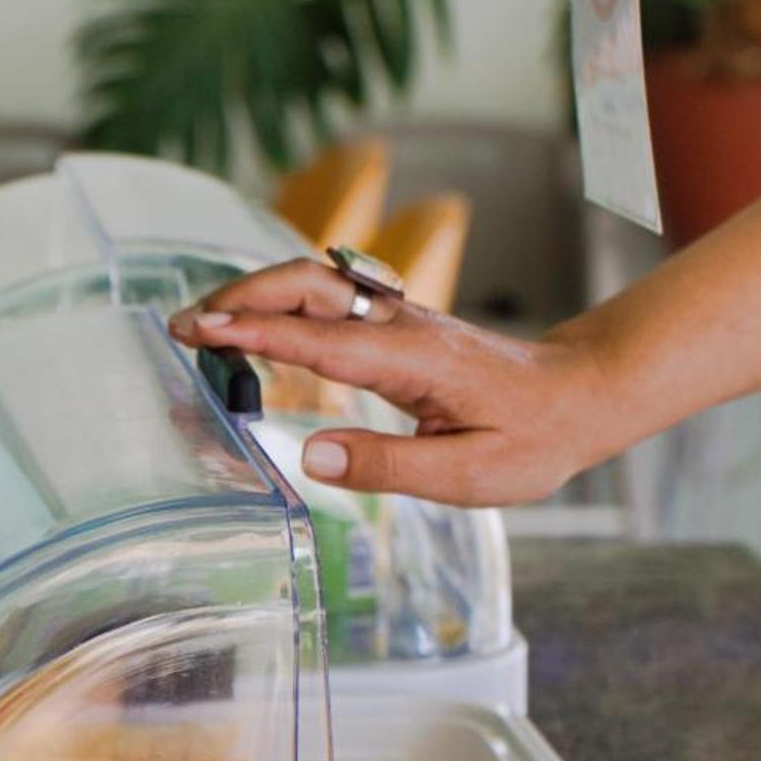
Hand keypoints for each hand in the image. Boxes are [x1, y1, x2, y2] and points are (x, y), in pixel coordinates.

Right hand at [168, 258, 618, 506]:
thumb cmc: (531, 438)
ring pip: (313, 283)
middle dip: (240, 298)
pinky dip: (279, 302)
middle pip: (306, 286)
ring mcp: (397, 317)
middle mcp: (399, 325)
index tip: (203, 330)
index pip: (320, 340)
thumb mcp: (469, 476)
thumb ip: (388, 468)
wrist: (578, 394)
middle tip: (182, 326)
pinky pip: (327, 300)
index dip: (257, 332)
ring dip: (255, 294)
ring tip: (202, 324)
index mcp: (413, 359)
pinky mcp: (395, 323)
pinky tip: (253, 324)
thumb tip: (310, 456)